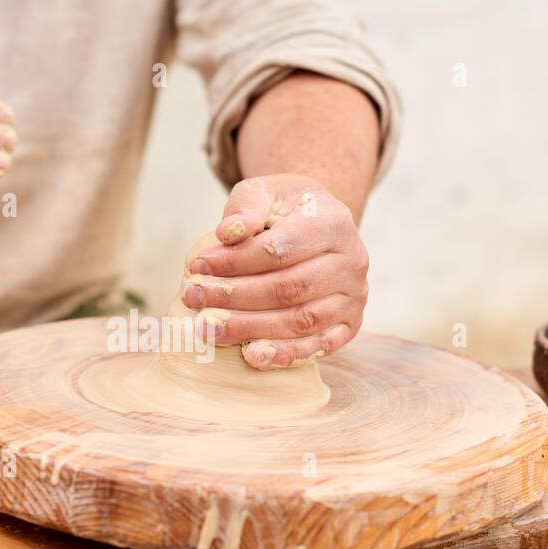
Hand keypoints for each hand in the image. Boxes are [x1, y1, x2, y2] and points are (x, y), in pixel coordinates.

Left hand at [183, 174, 368, 368]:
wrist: (319, 226)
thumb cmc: (284, 210)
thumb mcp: (264, 193)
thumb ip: (245, 207)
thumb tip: (227, 233)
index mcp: (333, 222)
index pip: (278, 249)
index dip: (234, 262)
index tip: (197, 267)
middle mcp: (352, 261)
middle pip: (288, 288)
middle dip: (235, 297)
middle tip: (193, 299)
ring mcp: (354, 296)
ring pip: (301, 321)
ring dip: (250, 329)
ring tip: (208, 329)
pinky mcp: (350, 325)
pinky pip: (318, 346)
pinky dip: (284, 354)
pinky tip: (250, 356)